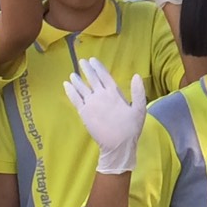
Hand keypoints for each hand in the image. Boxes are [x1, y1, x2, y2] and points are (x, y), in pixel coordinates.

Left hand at [64, 58, 145, 173]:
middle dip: (86, 69)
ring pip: (81, 88)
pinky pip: (75, 99)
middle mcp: (101, 95)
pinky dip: (70, 91)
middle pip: (92, 79)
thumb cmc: (131, 128)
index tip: (92, 60)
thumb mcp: (140, 109)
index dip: (98, 67)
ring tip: (72, 74)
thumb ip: (138, 91)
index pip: (104, 75)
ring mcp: (91, 104)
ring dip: (76, 80)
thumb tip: (137, 75)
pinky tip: (66, 85)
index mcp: (114, 93)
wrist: (118, 146)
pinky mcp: (83, 113)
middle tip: (82, 62)